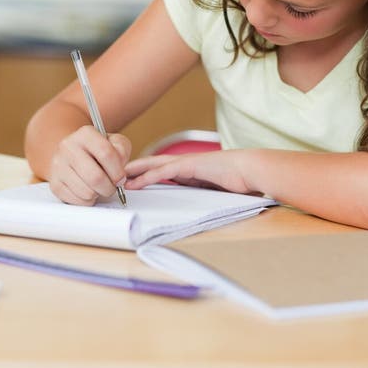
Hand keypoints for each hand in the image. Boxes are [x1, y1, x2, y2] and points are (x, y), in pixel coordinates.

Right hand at [49, 125, 131, 205]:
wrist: (72, 155)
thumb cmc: (98, 151)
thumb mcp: (114, 142)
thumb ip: (122, 150)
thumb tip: (119, 167)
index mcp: (85, 134)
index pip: (106, 153)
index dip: (118, 170)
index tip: (121, 178)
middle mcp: (68, 147)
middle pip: (96, 177)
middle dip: (110, 187)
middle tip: (112, 186)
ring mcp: (59, 166)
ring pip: (87, 192)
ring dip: (99, 194)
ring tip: (99, 187)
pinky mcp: (54, 184)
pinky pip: (77, 201)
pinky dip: (88, 201)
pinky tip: (89, 191)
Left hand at [125, 149, 261, 195]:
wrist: (251, 169)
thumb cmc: (239, 180)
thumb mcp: (215, 190)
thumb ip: (204, 193)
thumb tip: (200, 204)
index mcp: (192, 170)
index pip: (163, 170)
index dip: (147, 173)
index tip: (132, 180)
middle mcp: (186, 164)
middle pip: (154, 164)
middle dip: (135, 169)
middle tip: (116, 174)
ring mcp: (187, 163)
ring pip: (154, 165)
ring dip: (135, 171)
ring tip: (118, 177)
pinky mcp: (189, 166)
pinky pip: (164, 172)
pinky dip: (148, 176)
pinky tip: (135, 182)